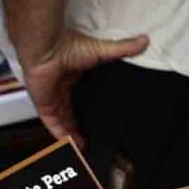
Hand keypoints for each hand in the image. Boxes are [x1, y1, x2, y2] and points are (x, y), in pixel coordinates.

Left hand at [21, 27, 148, 142]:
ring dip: (72, 135)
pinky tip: (72, 145)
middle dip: (79, 128)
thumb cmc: (68, 45)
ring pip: (62, 122)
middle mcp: (59, 90)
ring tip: (84, 148)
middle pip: (70, 114)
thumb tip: (144, 40)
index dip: (87, 111)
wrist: (47, 47)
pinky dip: (61, 135)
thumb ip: (123, 48)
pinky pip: (52, 125)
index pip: (79, 99)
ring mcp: (50, 98)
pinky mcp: (44, 105)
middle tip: (92, 141)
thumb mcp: (103, 50)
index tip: (99, 122)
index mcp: (71, 78)